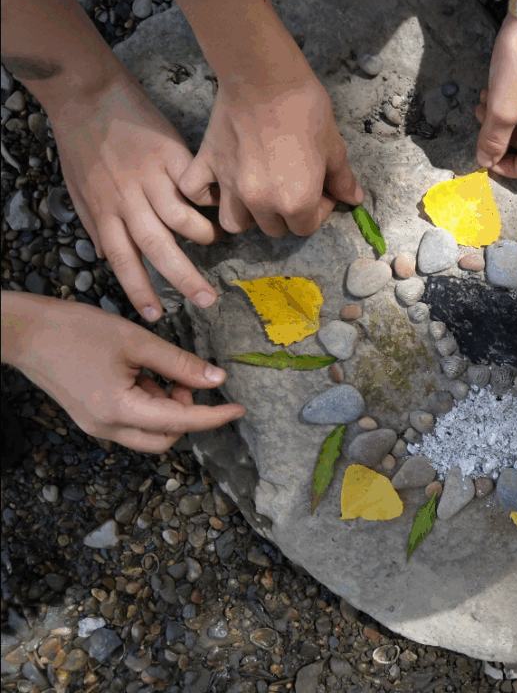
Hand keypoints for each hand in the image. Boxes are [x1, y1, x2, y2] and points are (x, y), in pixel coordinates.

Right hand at [2, 293, 244, 452]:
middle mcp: (107, 428)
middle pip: (165, 438)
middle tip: (188, 380)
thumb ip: (180, 363)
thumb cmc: (75, 331)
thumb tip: (216, 379)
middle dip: (187, 413)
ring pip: (149, 431)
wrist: (24, 332)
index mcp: (120, 410)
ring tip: (161, 370)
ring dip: (166, 408)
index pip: (181, 421)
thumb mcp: (136, 342)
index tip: (239, 408)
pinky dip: (148, 403)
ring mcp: (96, 425)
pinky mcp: (91, 417)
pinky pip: (131, 421)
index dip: (214, 416)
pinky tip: (143, 374)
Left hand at [52, 77, 219, 321]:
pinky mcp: (171, 154)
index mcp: (105, 210)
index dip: (139, 289)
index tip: (156, 315)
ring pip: (181, 218)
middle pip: (157, 248)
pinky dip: (209, 197)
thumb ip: (95, 222)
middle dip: (183, 278)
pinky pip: (196, 185)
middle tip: (207, 300)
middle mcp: (128, 200)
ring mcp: (151, 177)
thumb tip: (104, 255)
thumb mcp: (77, 187)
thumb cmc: (80, 141)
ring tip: (217, 241)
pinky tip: (220, 202)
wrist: (87, 93)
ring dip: (202, 235)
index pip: (123, 260)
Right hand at [178, 72, 362, 236]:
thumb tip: (354, 199)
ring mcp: (229, 185)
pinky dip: (204, 195)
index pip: (306, 227)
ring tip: (259, 194)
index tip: (321, 188)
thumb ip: (342, 180)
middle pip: (273, 229)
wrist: (265, 78)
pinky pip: (194, 192)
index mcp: (296, 202)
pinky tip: (220, 186)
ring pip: (234, 223)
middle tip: (294, 185)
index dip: (319, 210)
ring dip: (248, 216)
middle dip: (287, 214)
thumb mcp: (334, 148)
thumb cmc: (306, 111)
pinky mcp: (207, 163)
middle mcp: (260, 203)